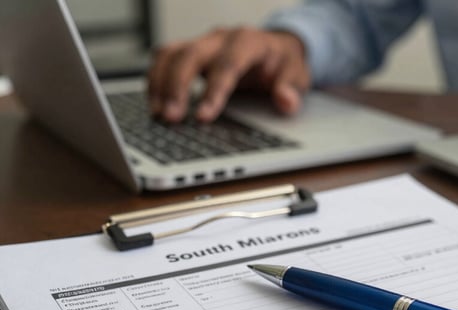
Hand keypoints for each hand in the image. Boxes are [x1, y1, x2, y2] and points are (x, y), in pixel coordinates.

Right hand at [147, 28, 310, 122]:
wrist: (276, 50)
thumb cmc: (284, 64)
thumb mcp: (298, 76)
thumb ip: (292, 88)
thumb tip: (286, 100)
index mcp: (249, 41)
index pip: (228, 64)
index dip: (214, 91)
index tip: (204, 117)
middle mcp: (221, 38)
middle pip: (191, 55)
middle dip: (178, 87)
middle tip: (172, 118)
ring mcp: (202, 43)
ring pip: (171, 54)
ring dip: (160, 84)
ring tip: (158, 114)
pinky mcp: (189, 52)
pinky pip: (164, 60)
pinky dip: (155, 80)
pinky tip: (155, 105)